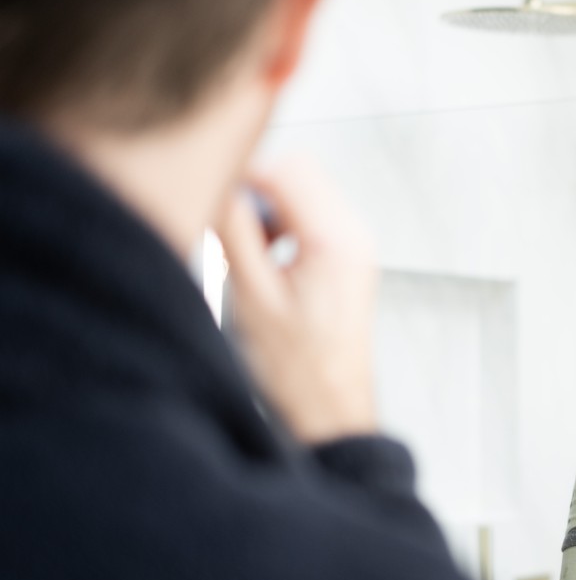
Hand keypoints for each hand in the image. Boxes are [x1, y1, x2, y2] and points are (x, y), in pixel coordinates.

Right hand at [214, 157, 377, 443]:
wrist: (331, 409)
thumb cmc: (301, 371)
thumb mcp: (252, 295)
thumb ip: (235, 231)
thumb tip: (217, 185)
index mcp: (336, 240)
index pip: (285, 170)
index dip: (242, 176)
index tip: (214, 192)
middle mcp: (354, 237)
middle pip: (299, 172)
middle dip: (257, 189)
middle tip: (231, 224)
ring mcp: (355, 247)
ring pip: (305, 192)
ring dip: (270, 208)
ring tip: (253, 252)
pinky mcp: (348, 259)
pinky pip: (312, 217)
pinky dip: (284, 225)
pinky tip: (268, 261)